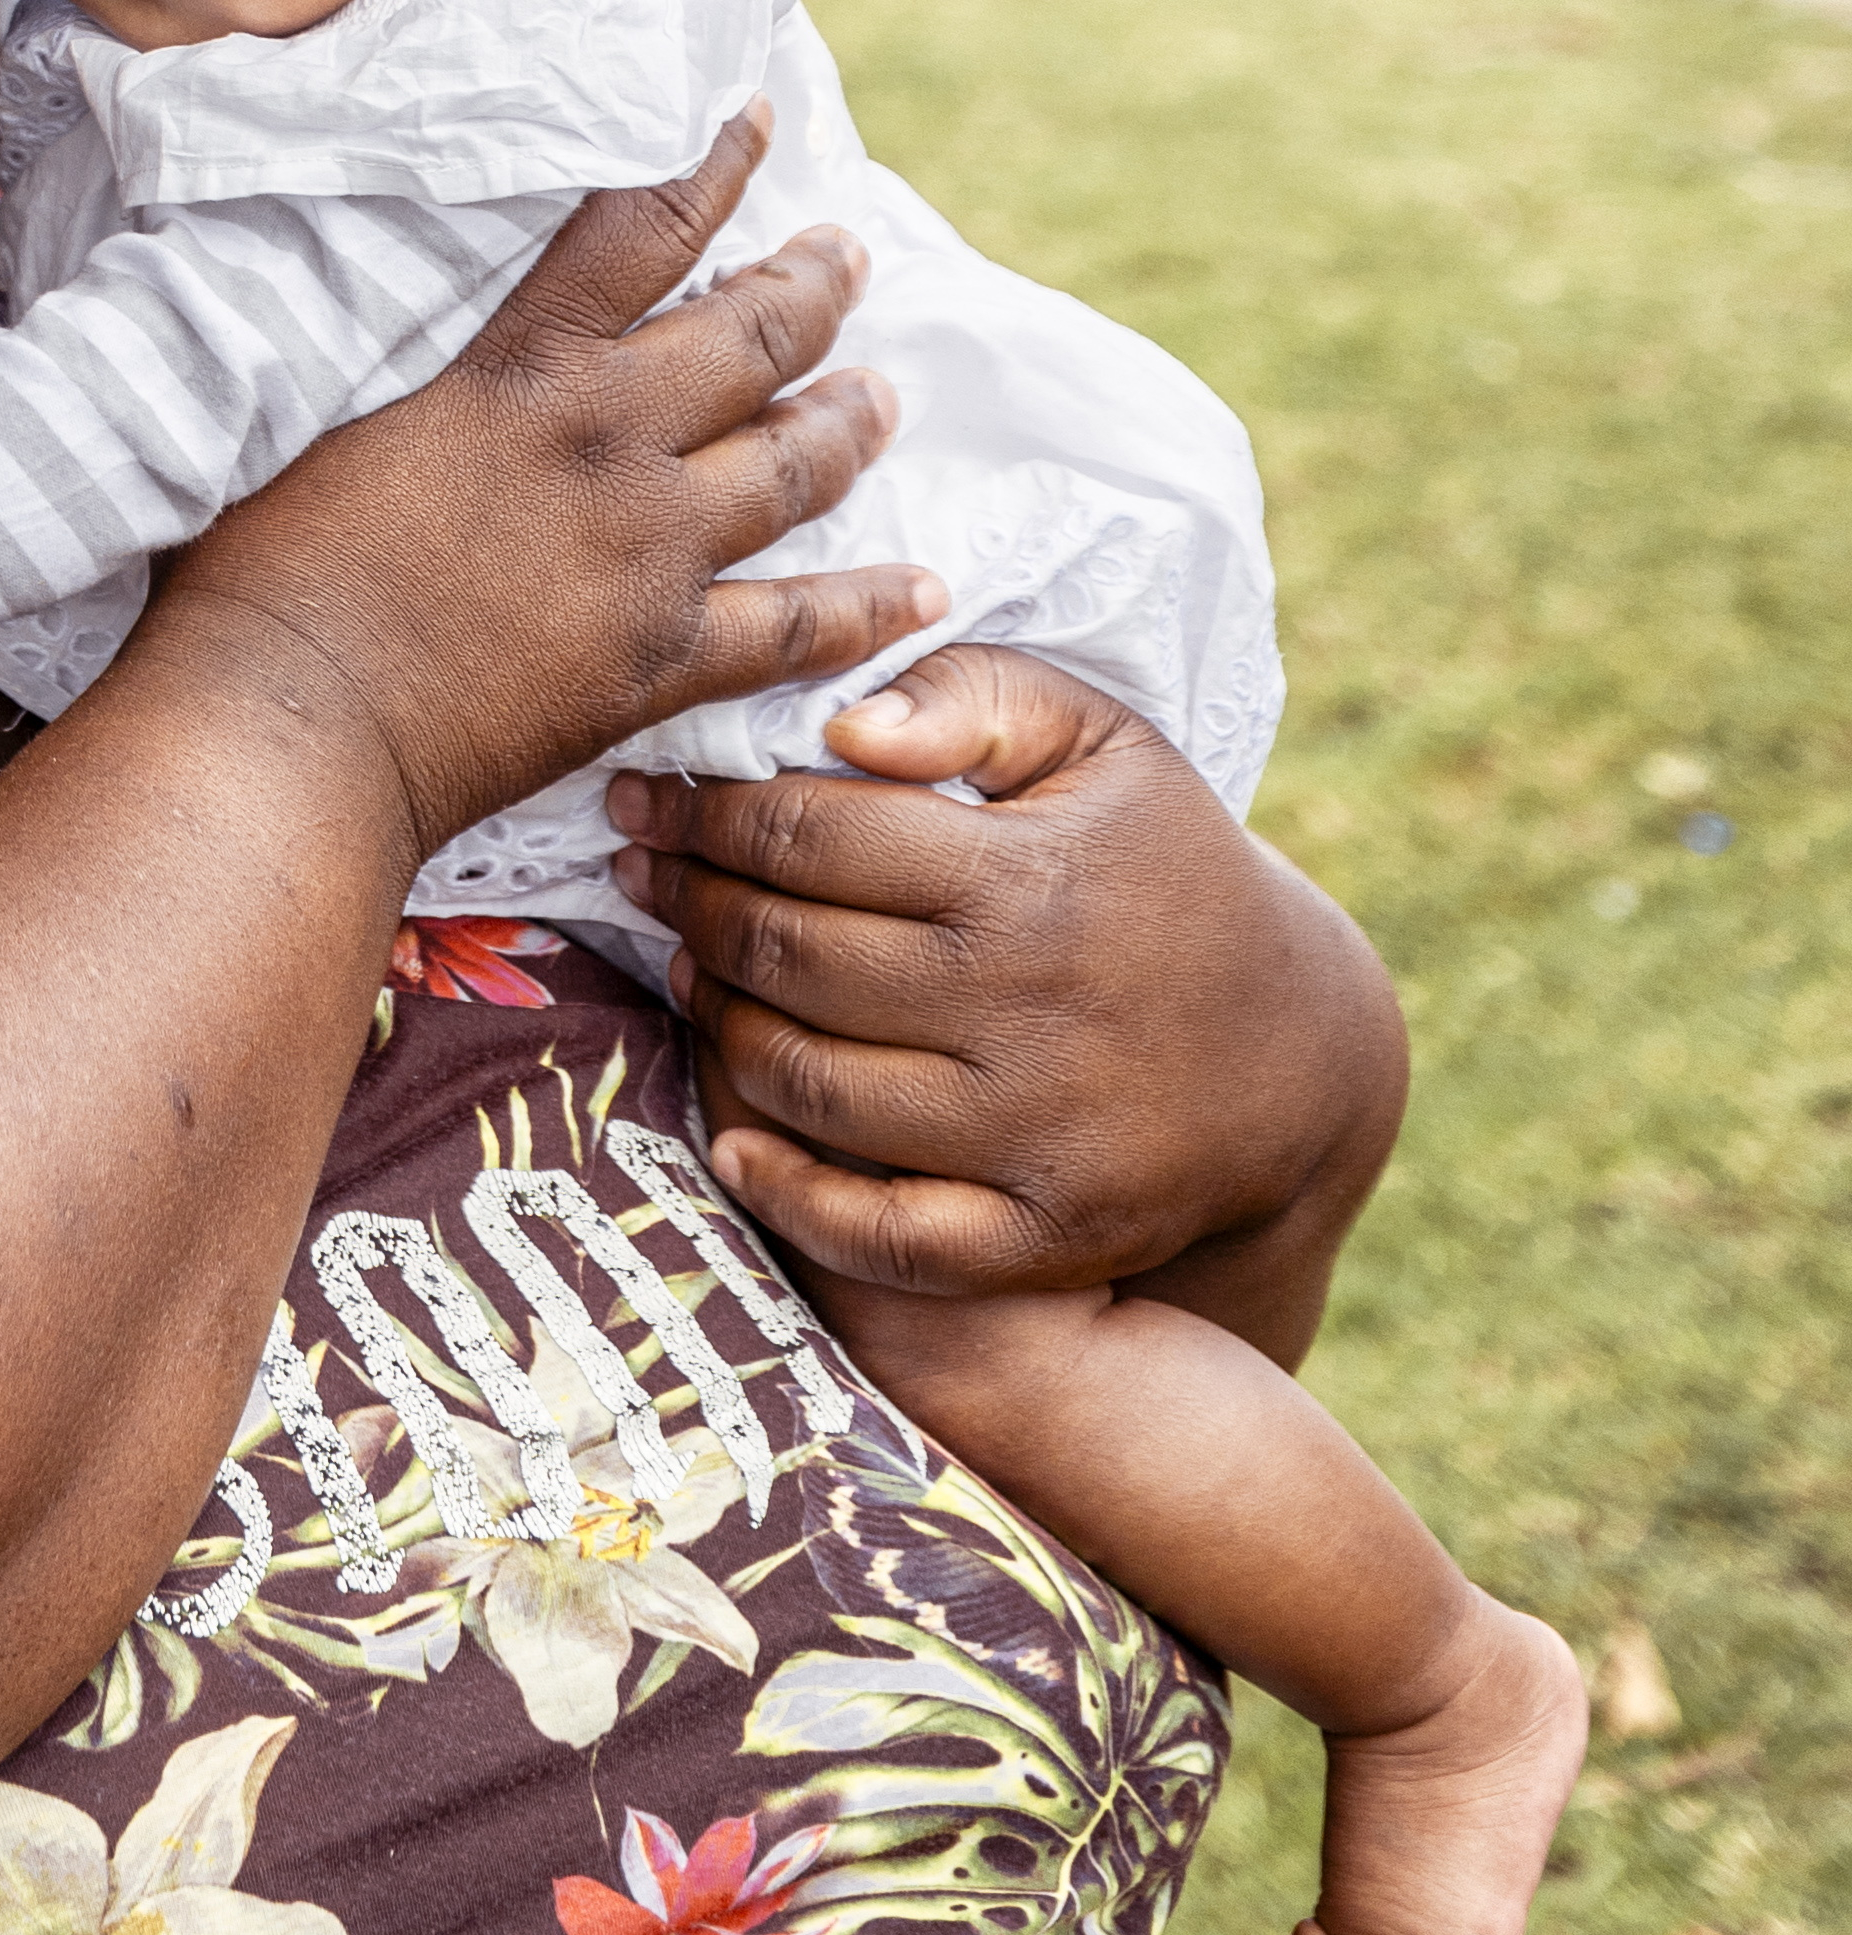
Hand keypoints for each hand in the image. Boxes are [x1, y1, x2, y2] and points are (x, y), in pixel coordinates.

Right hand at [162, 124, 937, 874]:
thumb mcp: (319, 419)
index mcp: (519, 370)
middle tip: (848, 258)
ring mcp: (649, 554)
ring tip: (885, 397)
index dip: (709, 167)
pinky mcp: (661, 662)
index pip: (638, 234)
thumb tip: (367, 312)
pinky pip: (799, 626)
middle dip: (812, 287)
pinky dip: (871, 606)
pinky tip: (924, 589)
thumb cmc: (264, 571)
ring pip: (792, 467)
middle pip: (748, 341)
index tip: (756, 120)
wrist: (293, 721)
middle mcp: (607, 443)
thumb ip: (394, 370)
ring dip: (850, 423)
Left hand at [608, 641, 1411, 1336]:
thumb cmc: (1164, 868)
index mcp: (1028, 877)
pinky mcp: (1042, 1235)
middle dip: (692, 906)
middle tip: (639, 875)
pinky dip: (786, 1193)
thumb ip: (972, 698)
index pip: (809, 837)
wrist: (1295, 1053)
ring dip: (718, 1027)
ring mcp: (1032, 1134)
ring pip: (809, 1084)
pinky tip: (731, 1142)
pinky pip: (880, 1232)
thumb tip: (841, 724)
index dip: (706, 815)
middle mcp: (1024, 1009)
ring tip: (685, 970)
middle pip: (791, 956)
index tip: (646, 797)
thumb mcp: (1099, 743)